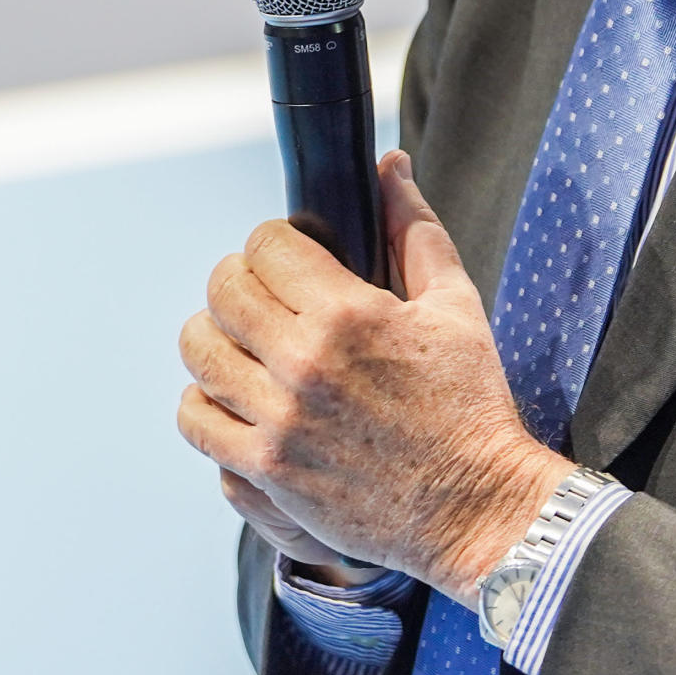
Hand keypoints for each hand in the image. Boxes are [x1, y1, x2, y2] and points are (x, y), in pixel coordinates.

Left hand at [177, 151, 569, 604]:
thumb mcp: (456, 304)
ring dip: (216, 339)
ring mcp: (280, 421)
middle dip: (239, 282)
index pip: (265, 245)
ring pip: (198, 352)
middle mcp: (305, 363)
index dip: (274, 242)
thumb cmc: (471, 403)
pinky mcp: (267, 471)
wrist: (479, 508)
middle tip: (264, 298)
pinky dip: (205, 403)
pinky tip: (237, 398)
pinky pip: (196, 420)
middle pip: (222, 291)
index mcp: (350, 314)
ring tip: (243, 347)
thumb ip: (412, 229)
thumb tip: (389, 166)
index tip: (289, 258)